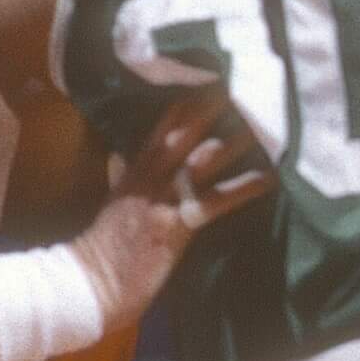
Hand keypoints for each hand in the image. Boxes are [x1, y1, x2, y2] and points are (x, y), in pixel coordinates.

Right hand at [70, 91, 271, 328]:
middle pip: (186, 128)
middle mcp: (151, 176)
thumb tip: (123, 152)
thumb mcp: (113, 199)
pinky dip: (246, 187)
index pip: (164, 121)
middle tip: (246, 82)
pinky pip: (218, 200)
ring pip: (205, 156)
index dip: (192, 97)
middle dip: (215, 104)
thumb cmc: (104, 246)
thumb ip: (124, 173)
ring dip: (239, 139)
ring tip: (270, 123)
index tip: (218, 75)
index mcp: (136, 168)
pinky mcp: (178, 225)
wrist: (88, 285)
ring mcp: (165, 198)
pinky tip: (270, 178)